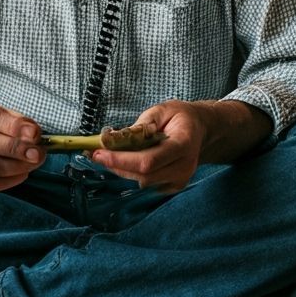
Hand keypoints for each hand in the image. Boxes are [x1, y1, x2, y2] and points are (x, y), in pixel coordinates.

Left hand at [90, 99, 270, 192]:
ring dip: (121, 169)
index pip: (148, 161)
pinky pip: (147, 183)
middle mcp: (185, 166)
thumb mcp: (161, 110)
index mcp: (183, 144)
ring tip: (107, 154)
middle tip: (95, 153)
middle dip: (116, 165)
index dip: (121, 160)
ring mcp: (181, 179)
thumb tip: (115, 138)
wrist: (200, 130)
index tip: (99, 153)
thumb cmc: (179, 117)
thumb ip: (140, 125)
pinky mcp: (174, 186)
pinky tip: (125, 161)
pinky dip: (132, 173)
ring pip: (142, 181)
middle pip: (143, 175)